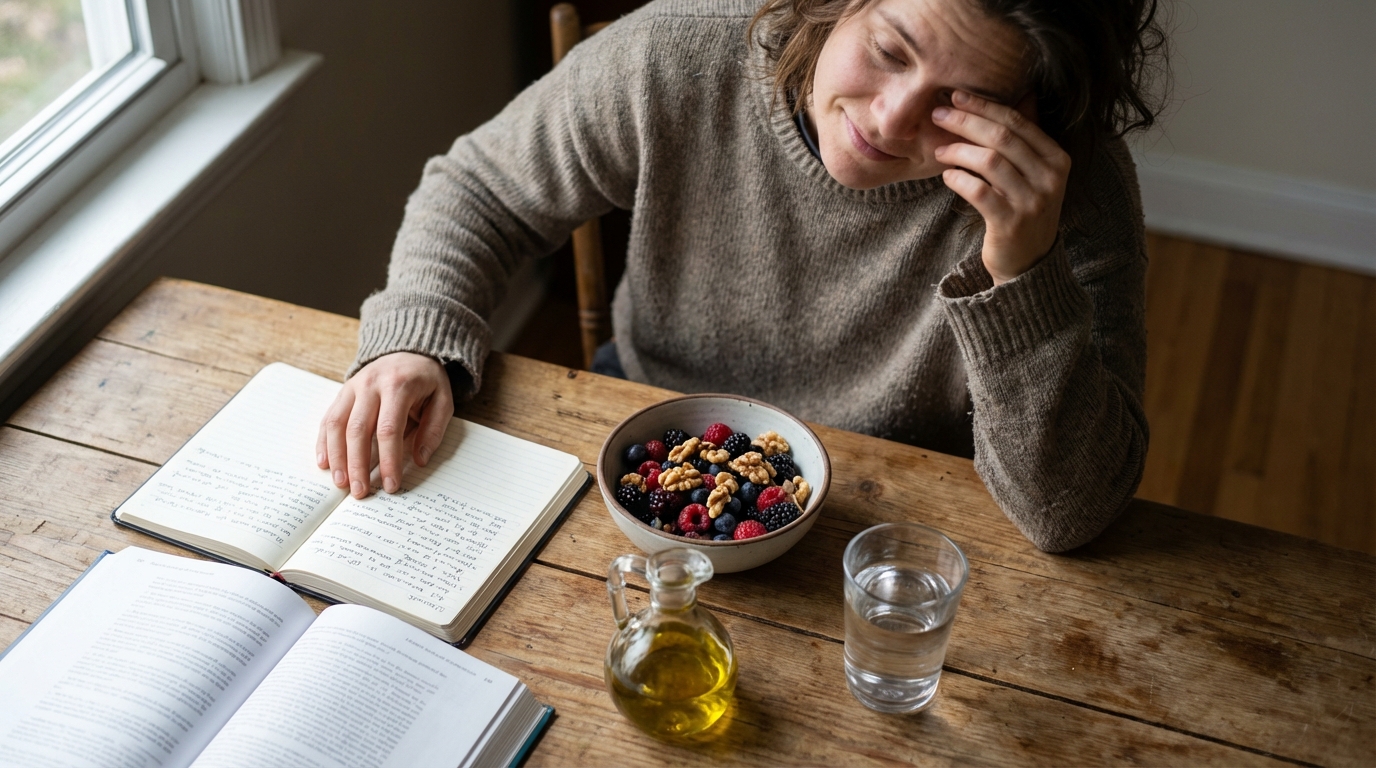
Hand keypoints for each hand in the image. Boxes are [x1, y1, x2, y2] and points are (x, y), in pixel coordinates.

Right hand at [317, 352, 452, 498]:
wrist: (409, 350)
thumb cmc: (427, 380)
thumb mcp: (443, 400)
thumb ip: (434, 429)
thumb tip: (419, 460)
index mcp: (398, 386)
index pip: (388, 429)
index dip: (388, 460)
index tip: (389, 485)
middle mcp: (370, 384)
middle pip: (358, 429)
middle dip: (357, 464)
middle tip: (359, 492)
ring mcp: (352, 387)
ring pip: (337, 424)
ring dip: (336, 457)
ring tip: (340, 483)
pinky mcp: (342, 391)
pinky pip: (329, 418)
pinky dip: (324, 442)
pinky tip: (324, 463)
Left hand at [932, 90, 1070, 285]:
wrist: (1028, 262)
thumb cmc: (1023, 210)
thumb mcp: (1033, 173)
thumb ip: (1025, 138)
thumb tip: (1023, 93)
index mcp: (1057, 158)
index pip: (1018, 121)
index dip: (984, 105)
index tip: (956, 96)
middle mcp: (1051, 178)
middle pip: (1002, 137)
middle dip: (966, 121)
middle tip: (938, 115)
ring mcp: (1033, 201)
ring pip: (989, 162)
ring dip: (958, 151)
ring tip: (939, 150)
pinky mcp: (1011, 223)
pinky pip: (978, 191)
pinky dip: (958, 179)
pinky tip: (947, 176)